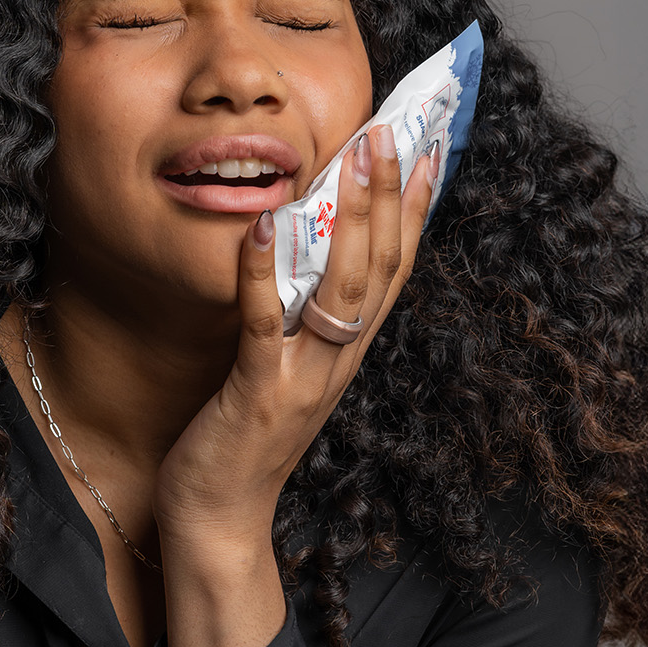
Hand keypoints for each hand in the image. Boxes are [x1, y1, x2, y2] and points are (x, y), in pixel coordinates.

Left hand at [153, 124, 440, 547]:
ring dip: (351, 220)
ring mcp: (304, 378)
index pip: (397, 267)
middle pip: (381, 268)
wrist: (218, 519)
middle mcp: (339, 361)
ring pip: (342, 290)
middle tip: (393, 127)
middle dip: (390, 194)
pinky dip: (265, 274)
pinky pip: (265, 325)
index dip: (416, 206)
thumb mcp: (285, 363)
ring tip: (351, 158)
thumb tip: (304, 241)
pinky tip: (263, 227)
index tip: (428, 145)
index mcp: (349, 351)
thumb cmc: (243, 436)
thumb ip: (303, 311)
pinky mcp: (259, 394)